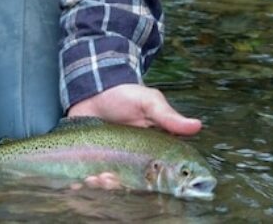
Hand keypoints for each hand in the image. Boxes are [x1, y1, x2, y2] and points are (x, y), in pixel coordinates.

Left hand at [66, 84, 201, 190]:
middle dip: (116, 184)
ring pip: (106, 182)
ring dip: (99, 185)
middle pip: (126, 182)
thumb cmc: (124, 95)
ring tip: (92, 179)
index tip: (134, 181)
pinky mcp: (89, 158)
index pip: (152, 174)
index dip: (145, 182)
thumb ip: (168, 117)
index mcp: (149, 150)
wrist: (93, 87)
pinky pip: (85, 176)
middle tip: (107, 178)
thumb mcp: (148, 102)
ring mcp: (108, 160)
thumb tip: (197, 126)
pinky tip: (76, 182)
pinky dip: (79, 182)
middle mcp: (130, 160)